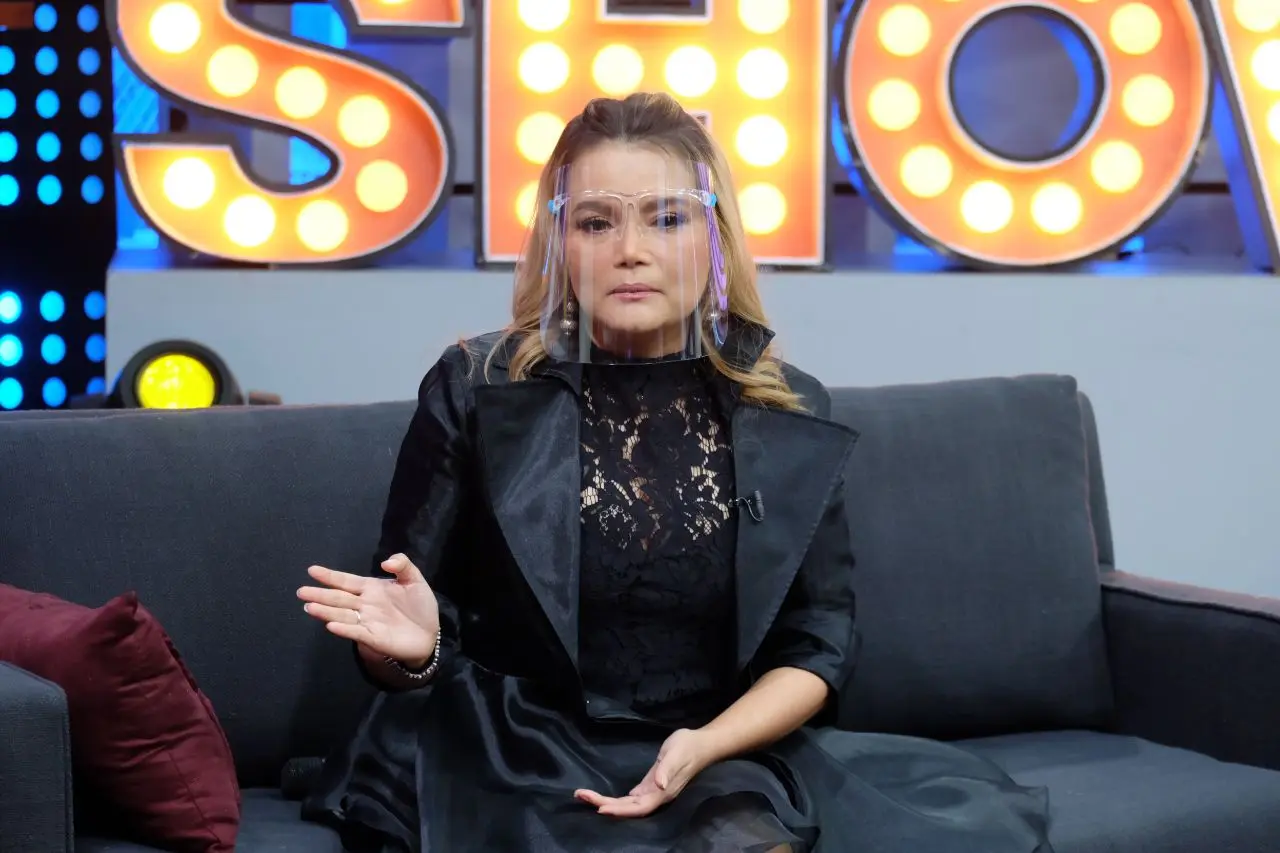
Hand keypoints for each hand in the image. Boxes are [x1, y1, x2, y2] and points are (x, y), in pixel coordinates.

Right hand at [298, 553, 439, 665]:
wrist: (429, 633)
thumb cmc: (420, 606)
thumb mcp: (415, 580)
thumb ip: (403, 566)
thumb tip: (386, 561)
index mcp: (372, 588)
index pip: (347, 581)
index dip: (330, 576)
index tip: (312, 570)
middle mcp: (364, 604)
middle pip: (338, 598)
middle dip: (320, 594)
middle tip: (301, 591)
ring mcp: (367, 621)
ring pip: (342, 614)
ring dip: (325, 611)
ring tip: (309, 606)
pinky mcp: (372, 637)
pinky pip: (355, 631)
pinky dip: (344, 628)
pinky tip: (331, 625)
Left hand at [574, 728, 714, 817]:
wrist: (701, 743)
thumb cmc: (687, 747)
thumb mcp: (675, 754)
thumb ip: (666, 770)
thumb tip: (659, 786)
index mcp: (661, 793)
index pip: (637, 808)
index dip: (618, 810)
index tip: (598, 808)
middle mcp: (656, 796)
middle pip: (627, 808)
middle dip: (603, 804)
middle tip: (580, 795)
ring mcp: (654, 791)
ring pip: (627, 804)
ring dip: (607, 802)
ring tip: (585, 796)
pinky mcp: (652, 784)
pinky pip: (632, 798)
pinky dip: (617, 800)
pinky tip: (606, 799)